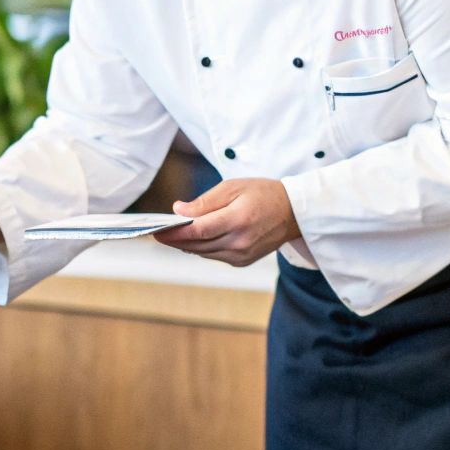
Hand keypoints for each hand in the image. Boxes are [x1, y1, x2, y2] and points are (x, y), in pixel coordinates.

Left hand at [152, 178, 299, 265]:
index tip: (157, 231)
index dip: (174, 233)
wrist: (293, 213)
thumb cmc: (262, 194)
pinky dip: (202, 248)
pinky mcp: (243, 261)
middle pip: (197, 244)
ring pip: (203, 252)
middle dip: (175, 240)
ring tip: (171, 236)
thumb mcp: (233, 187)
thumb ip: (205, 202)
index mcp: (237, 220)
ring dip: (186, 245)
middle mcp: (239, 242)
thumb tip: (179, 210)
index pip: (197, 231)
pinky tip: (194, 239)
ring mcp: (242, 255)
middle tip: (157, 234)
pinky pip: (214, 256)